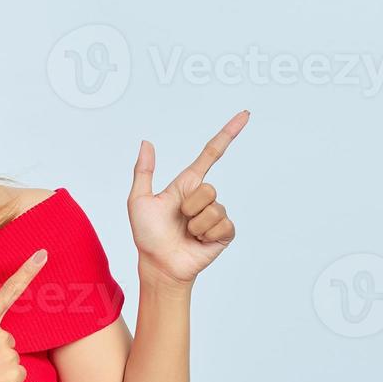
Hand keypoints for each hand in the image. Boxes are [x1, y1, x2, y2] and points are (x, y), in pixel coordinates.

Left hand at [128, 110, 246, 285]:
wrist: (159, 264)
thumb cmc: (148, 236)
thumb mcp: (138, 200)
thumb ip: (143, 171)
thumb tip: (146, 143)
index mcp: (187, 185)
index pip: (211, 154)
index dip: (228, 134)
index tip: (244, 116)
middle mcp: (203, 197)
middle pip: (208, 188)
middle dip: (189, 206)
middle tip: (178, 220)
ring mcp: (215, 215)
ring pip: (213, 208)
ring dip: (196, 224)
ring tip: (187, 233)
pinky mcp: (224, 233)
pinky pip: (222, 224)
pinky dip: (207, 234)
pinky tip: (198, 241)